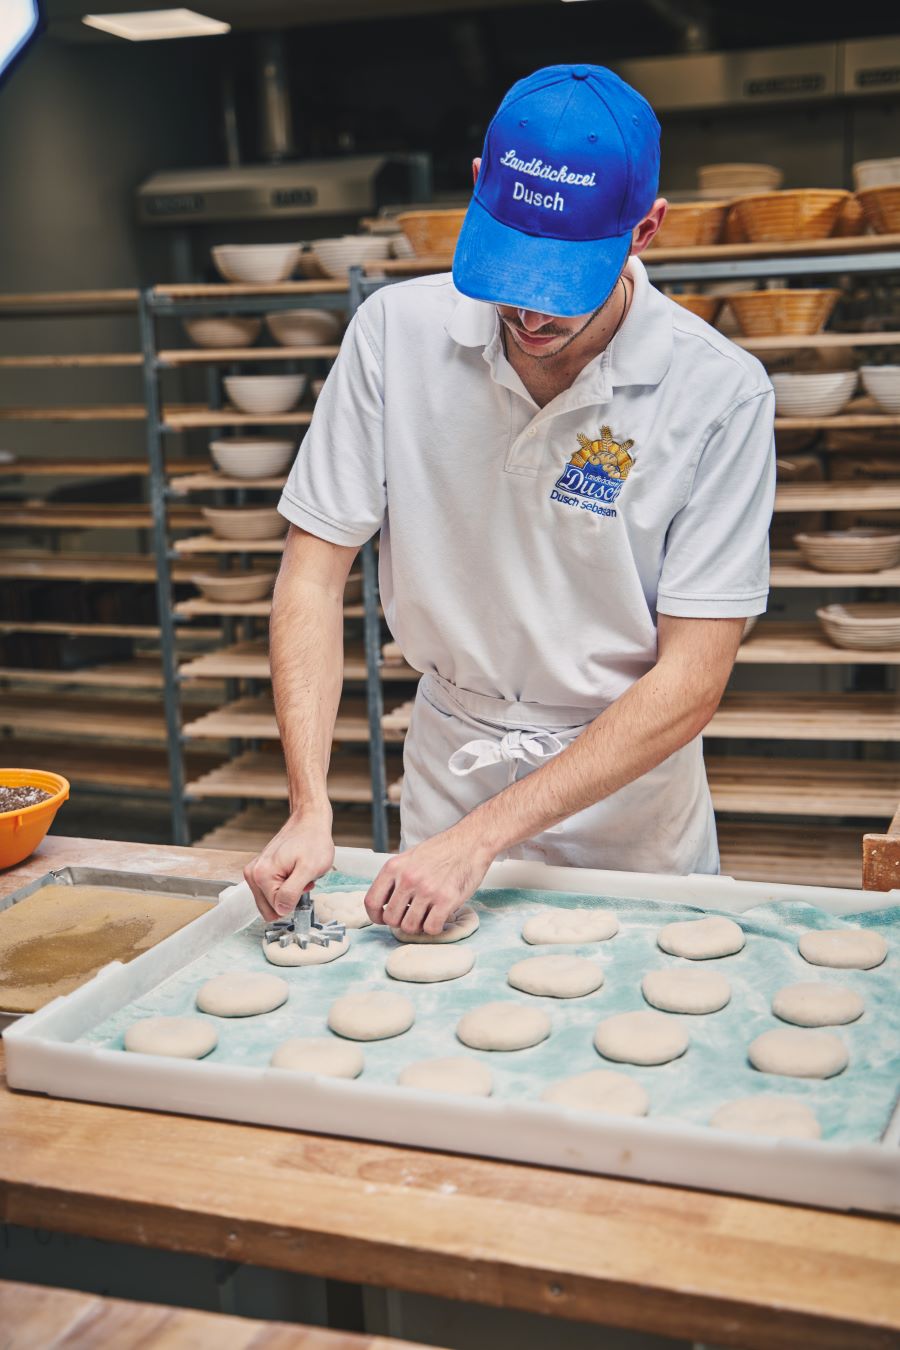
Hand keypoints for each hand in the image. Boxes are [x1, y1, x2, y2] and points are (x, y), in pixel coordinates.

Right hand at [244, 811, 334, 922]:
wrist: (310, 820)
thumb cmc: (313, 841)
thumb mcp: (309, 869)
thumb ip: (292, 892)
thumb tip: (280, 909)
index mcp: (261, 876)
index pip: (277, 909)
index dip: (295, 899)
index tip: (303, 882)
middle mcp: (252, 874)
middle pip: (270, 907)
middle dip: (290, 898)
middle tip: (301, 879)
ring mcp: (255, 871)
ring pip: (272, 900)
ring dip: (289, 891)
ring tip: (299, 873)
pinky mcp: (260, 869)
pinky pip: (272, 890)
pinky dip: (286, 885)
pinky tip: (294, 870)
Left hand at [364, 824, 493, 935]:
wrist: (470, 842)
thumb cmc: (442, 850)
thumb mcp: (410, 857)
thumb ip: (396, 878)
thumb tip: (385, 903)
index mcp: (394, 867)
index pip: (372, 901)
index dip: (375, 916)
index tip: (382, 919)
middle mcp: (408, 879)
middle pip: (391, 919)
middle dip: (400, 922)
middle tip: (412, 915)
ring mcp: (427, 890)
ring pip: (410, 927)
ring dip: (418, 926)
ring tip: (427, 915)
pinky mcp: (446, 899)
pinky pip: (431, 928)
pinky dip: (434, 928)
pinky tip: (439, 917)